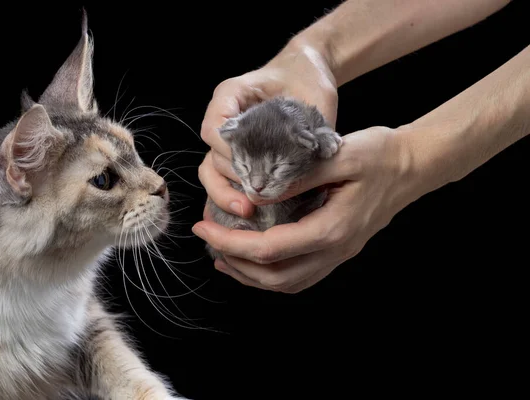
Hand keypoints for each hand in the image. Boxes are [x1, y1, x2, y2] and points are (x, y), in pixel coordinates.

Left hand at [193, 126, 417, 292]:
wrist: (413, 165)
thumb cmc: (381, 154)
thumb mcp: (340, 154)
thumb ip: (299, 175)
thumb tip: (259, 191)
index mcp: (331, 228)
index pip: (269, 249)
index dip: (230, 243)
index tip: (204, 228)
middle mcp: (335, 249)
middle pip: (275, 277)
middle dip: (235, 264)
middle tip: (208, 241)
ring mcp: (338, 253)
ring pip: (287, 283)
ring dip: (251, 275)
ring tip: (223, 256)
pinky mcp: (338, 249)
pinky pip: (300, 275)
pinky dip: (272, 273)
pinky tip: (256, 258)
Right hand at [199, 38, 337, 217]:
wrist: (306, 73)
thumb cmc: (307, 78)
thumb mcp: (312, 98)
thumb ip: (308, 131)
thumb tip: (309, 170)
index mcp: (232, 94)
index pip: (216, 128)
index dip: (229, 153)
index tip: (251, 169)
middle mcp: (223, 115)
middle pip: (212, 154)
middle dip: (230, 181)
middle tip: (251, 202)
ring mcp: (227, 136)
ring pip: (211, 169)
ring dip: (225, 193)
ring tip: (246, 211)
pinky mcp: (236, 152)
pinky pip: (221, 175)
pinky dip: (228, 194)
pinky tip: (242, 212)